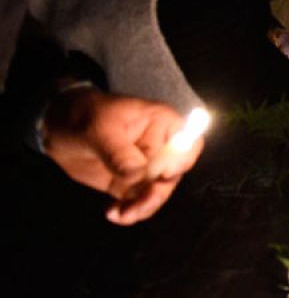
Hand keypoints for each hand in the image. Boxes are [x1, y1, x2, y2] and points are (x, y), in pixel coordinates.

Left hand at [42, 89, 201, 224]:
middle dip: (156, 194)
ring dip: (142, 207)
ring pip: (157, 193)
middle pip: (174, 175)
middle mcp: (160, 147)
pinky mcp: (130, 183)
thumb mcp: (99, 129)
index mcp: (162, 124)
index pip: (188, 144)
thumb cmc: (84, 115)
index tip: (162, 175)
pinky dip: (129, 212)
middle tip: (135, 207)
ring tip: (120, 214)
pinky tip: (112, 213)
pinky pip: (138, 202)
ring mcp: (146, 167)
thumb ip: (119, 152)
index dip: (181, 162)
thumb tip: (137, 176)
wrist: (58, 127)